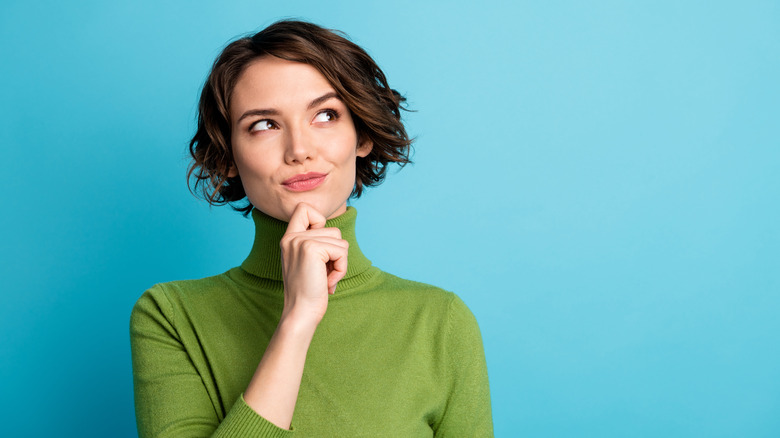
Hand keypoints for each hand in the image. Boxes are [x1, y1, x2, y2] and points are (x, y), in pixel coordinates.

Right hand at [279, 202, 347, 326]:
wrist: (301, 313)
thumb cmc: (308, 292)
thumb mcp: (308, 263)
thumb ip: (316, 245)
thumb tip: (338, 236)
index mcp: (289, 238)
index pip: (304, 208)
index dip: (320, 222)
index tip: (320, 249)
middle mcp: (292, 237)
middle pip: (333, 230)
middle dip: (336, 254)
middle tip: (323, 273)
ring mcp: (300, 241)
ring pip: (340, 241)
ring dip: (339, 262)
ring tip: (325, 278)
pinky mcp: (311, 248)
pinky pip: (342, 251)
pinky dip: (341, 269)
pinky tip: (328, 282)